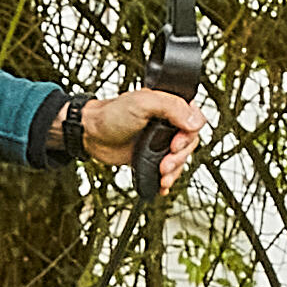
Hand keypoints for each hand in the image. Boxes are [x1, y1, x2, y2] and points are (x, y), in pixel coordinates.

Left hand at [74, 84, 212, 187]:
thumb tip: (195, 121)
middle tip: (165, 162)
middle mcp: (167, 123)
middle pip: (190, 143)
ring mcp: (160, 141)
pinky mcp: (152, 156)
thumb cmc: (111, 114)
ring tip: (162, 174)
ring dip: (174, 170)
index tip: (175, 143)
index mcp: (169, 105)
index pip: (195, 119)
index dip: (189, 134)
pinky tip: (162, 184)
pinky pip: (168, 170)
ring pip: (181, 159)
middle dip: (180, 157)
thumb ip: (171, 106)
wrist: (91, 135)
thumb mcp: (143, 102)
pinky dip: (167, 179)